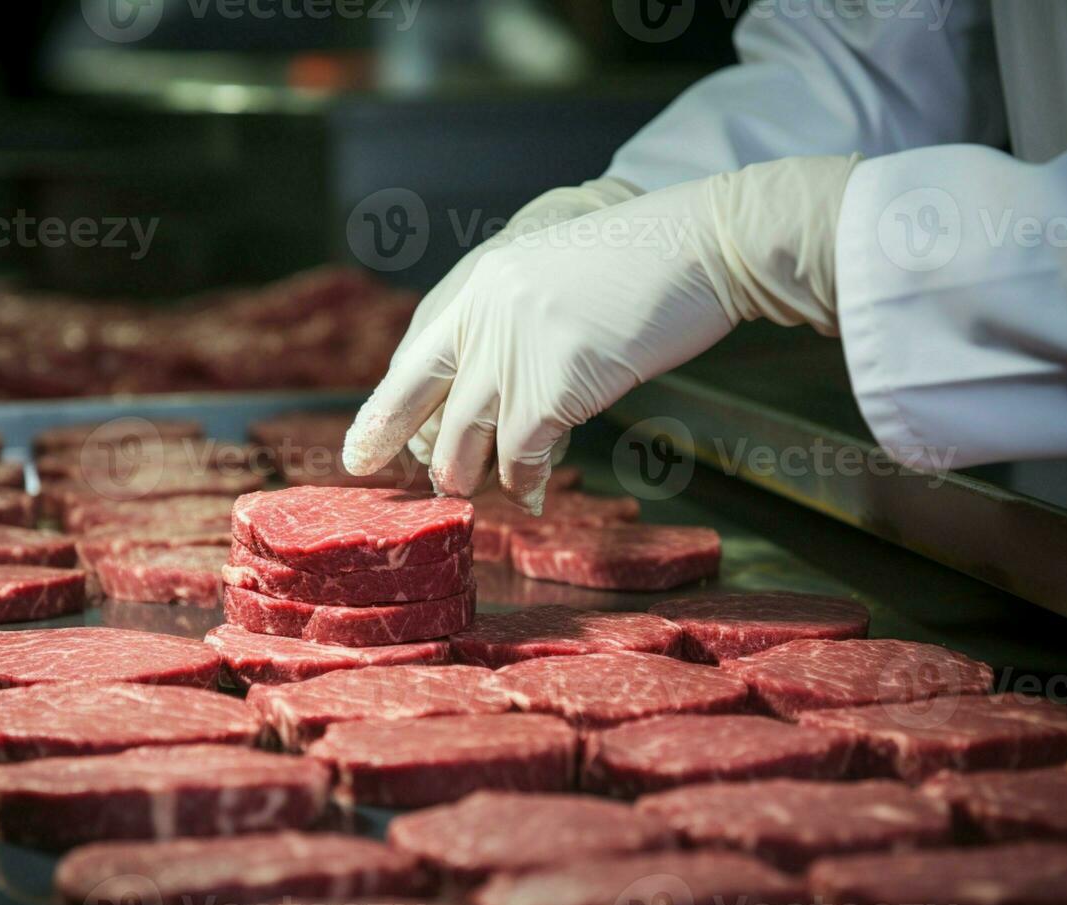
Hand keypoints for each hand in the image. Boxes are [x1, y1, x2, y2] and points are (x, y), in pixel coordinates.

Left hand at [344, 155, 858, 510]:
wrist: (702, 247)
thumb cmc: (647, 268)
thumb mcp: (556, 285)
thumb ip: (516, 333)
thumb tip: (501, 411)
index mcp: (481, 286)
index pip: (415, 357)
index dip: (386, 405)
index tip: (364, 440)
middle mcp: (484, 316)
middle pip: (419, 399)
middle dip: (395, 447)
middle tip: (378, 478)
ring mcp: (514, 351)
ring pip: (463, 438)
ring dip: (465, 474)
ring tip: (467, 494)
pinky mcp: (552, 386)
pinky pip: (522, 455)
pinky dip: (526, 482)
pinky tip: (533, 496)